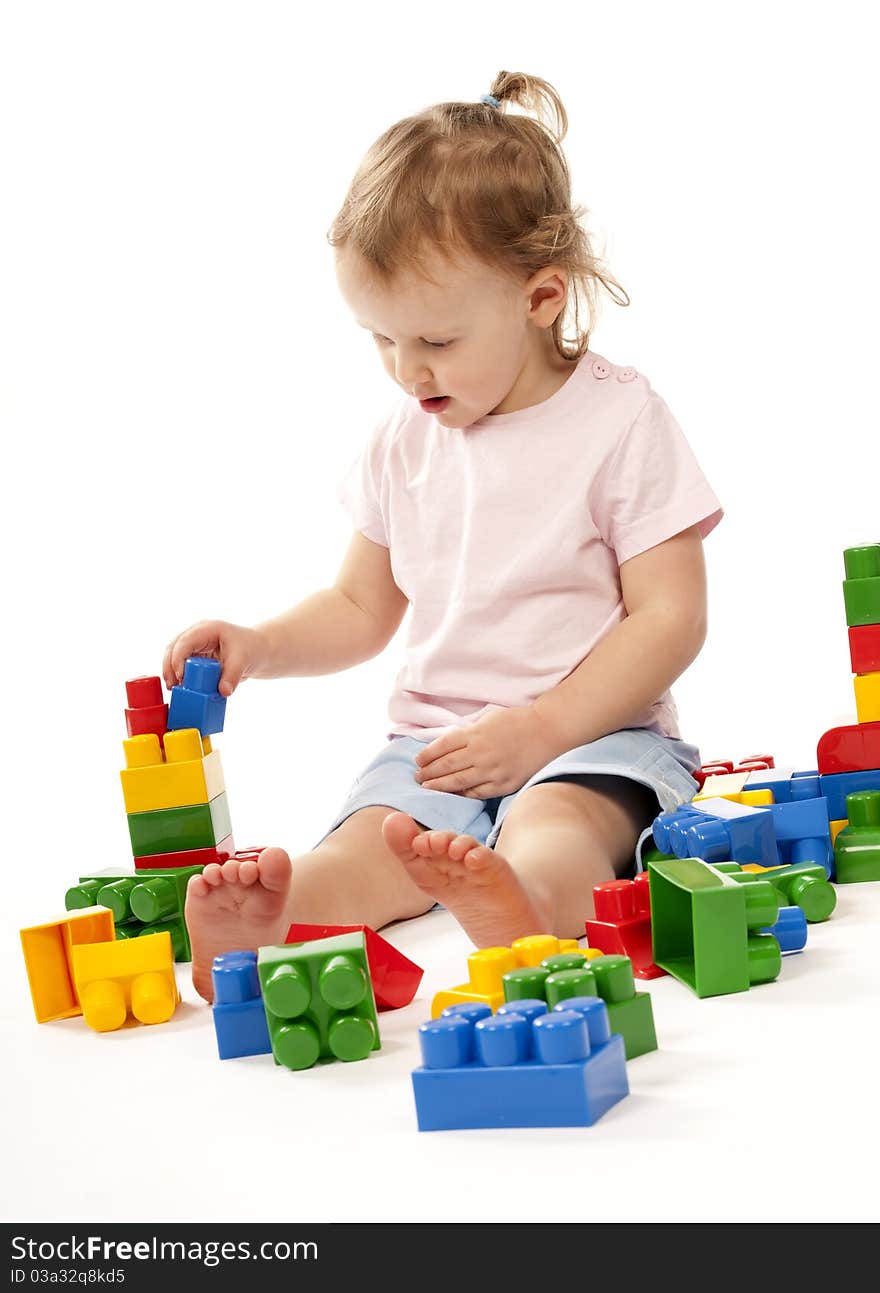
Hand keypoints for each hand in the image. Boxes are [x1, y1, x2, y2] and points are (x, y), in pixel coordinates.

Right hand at [162, 620, 265, 697]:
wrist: (258, 651)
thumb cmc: (251, 649)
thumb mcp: (243, 660)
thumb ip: (232, 676)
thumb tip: (223, 692)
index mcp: (207, 629)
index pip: (185, 641)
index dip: (178, 658)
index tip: (180, 677)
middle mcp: (197, 634)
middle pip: (173, 647)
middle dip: (169, 666)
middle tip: (171, 686)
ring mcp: (195, 645)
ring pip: (173, 656)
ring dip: (171, 672)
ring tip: (173, 688)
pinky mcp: (195, 656)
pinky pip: (181, 664)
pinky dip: (178, 675)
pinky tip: (180, 687)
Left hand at [414, 706, 560, 797]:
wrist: (548, 731)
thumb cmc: (518, 721)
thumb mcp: (489, 719)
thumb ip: (469, 733)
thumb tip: (449, 744)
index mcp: (475, 734)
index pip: (442, 746)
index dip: (427, 755)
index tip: (418, 761)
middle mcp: (480, 753)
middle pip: (446, 766)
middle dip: (428, 773)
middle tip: (417, 778)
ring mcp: (492, 770)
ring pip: (458, 782)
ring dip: (439, 786)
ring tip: (427, 788)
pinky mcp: (503, 784)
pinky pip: (477, 792)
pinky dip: (463, 794)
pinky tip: (454, 794)